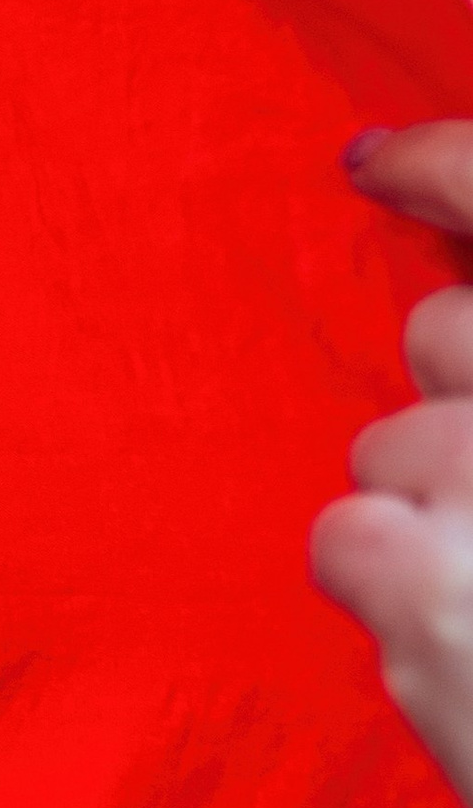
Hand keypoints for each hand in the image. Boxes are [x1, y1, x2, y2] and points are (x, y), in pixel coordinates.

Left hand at [311, 126, 472, 807]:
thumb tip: (433, 311)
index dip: (440, 164)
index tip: (370, 159)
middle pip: (442, 333)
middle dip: (459, 406)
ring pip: (388, 448)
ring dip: (429, 519)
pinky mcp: (428, 584)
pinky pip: (347, 541)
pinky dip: (391, 595)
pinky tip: (463, 647)